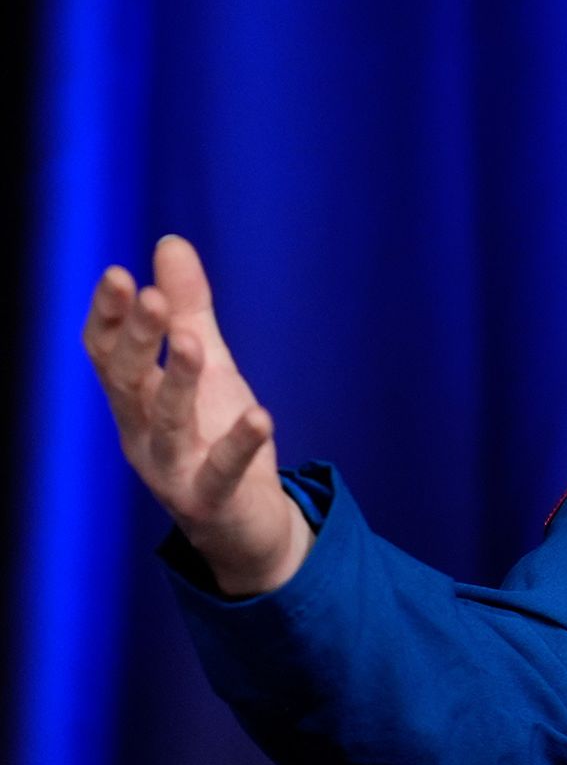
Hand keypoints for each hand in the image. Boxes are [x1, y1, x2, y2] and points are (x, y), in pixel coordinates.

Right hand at [82, 236, 312, 594]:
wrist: (246, 523)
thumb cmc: (215, 433)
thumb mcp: (208, 364)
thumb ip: (188, 309)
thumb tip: (169, 241)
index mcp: (134, 399)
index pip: (106, 355)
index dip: (107, 318)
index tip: (115, 275)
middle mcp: (142, 434)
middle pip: (128, 382)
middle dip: (138, 339)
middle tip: (148, 296)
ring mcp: (173, 471)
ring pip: (168, 424)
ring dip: (178, 382)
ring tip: (194, 342)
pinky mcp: (212, 500)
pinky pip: (222, 472)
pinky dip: (239, 445)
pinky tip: (261, 416)